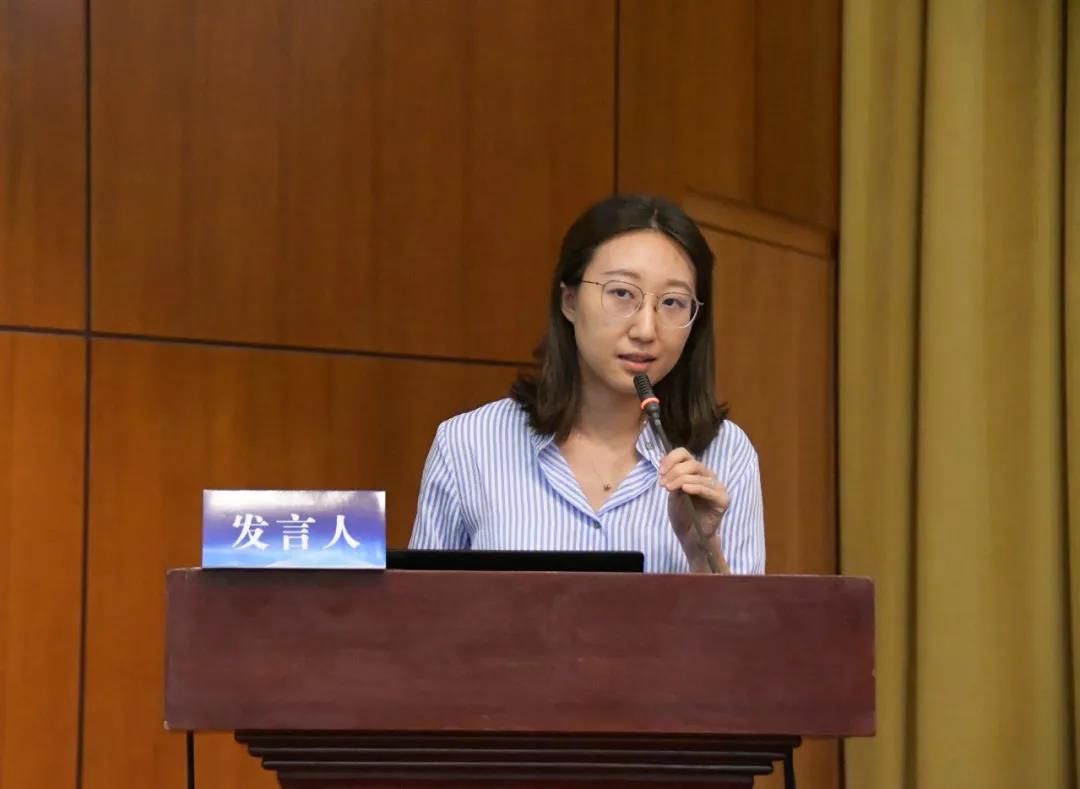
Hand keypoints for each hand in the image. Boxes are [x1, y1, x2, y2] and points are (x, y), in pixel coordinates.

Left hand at [658, 448, 729, 568]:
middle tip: (662, 483)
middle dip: (674, 471)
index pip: (685, 454)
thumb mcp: (673, 492)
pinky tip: (684, 489)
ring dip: (679, 480)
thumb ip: (672, 477)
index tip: (660, 471)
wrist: (690, 536)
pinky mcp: (722, 500)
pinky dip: (694, 487)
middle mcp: (708, 476)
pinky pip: (707, 489)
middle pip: (691, 463)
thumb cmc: (683, 513)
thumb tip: (665, 463)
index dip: (671, 459)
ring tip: (667, 488)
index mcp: (696, 471)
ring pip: (697, 475)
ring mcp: (717, 487)